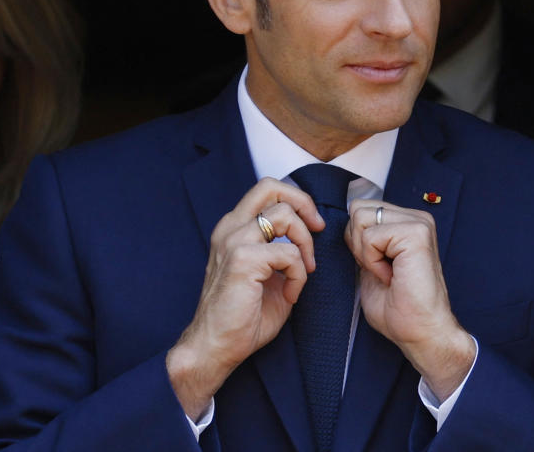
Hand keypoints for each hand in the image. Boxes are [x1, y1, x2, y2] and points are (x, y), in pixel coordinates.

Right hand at [166, 178, 323, 419]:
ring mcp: (234, 241)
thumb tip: (308, 241)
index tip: (313, 226)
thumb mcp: (266, 274)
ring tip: (304, 272)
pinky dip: (299, 275)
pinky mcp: (243, 260)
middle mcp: (231, 228)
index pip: (266, 190)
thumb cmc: (241, 316)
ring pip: (285, 216)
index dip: (296, 200)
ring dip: (305, 244)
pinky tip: (290, 294)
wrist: (215, 346)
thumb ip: (281, 251)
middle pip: (271, 187)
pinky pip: (289, 254)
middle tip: (318, 230)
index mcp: (234, 228)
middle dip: (304, 204)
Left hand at [345, 199, 475, 399]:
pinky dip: (372, 260)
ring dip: (365, 252)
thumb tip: (344, 223)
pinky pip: (370, 236)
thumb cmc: (398, 307)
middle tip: (380, 269)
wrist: (420, 332)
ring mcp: (418, 223)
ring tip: (387, 272)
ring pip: (360, 218)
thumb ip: (362, 240)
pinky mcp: (416, 234)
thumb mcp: (370, 264)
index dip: (356, 240)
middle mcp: (415, 217)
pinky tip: (391, 276)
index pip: (359, 208)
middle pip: (357, 208)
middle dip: (357, 242)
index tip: (376, 267)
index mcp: (405, 222)